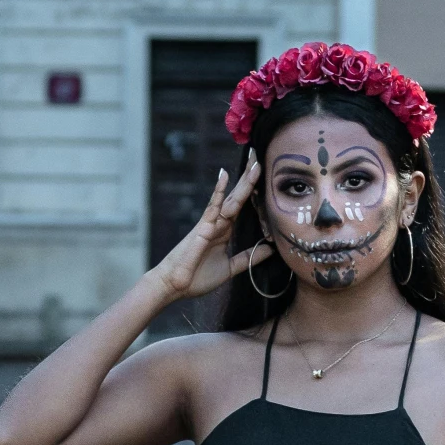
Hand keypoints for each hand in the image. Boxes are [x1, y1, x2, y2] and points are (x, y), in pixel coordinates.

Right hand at [153, 157, 273, 301]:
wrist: (175, 285)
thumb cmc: (197, 277)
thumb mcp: (230, 268)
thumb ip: (248, 258)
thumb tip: (269, 249)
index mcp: (225, 232)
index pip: (244, 208)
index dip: (254, 193)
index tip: (266, 178)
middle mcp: (219, 223)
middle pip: (239, 197)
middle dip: (250, 179)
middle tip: (260, 158)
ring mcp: (211, 223)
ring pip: (231, 198)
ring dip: (244, 181)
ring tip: (255, 162)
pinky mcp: (202, 228)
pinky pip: (213, 207)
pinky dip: (218, 191)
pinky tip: (224, 175)